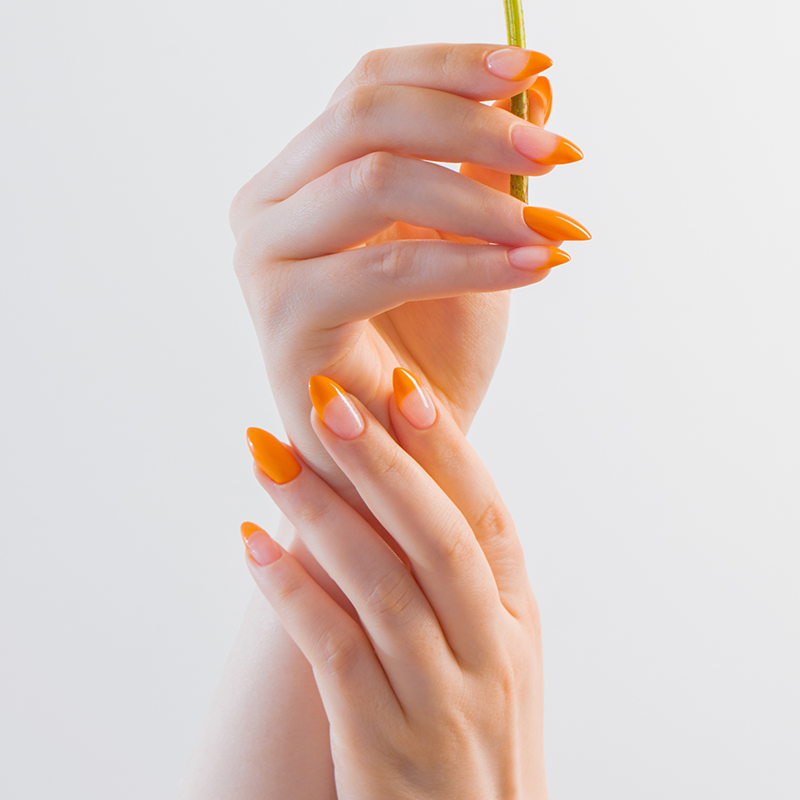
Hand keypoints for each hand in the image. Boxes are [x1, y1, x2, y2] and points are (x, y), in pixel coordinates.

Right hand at [229, 43, 588, 505]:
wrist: (400, 452)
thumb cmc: (429, 348)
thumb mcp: (467, 240)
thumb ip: (485, 165)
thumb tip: (537, 87)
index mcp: (301, 176)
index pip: (368, 85)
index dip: (453, 67)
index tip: (539, 71)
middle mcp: (267, 207)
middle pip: (364, 116)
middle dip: (473, 123)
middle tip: (558, 152)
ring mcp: (265, 260)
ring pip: (375, 183)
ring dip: (481, 200)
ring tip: (557, 224)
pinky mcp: (282, 319)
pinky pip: (385, 268)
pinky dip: (469, 263)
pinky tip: (534, 266)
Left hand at [241, 369, 547, 799]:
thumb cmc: (472, 735)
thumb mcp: (490, 654)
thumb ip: (459, 579)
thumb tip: (402, 486)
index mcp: (518, 619)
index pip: (486, 516)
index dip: (446, 450)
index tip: (399, 386)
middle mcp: (491, 652)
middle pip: (437, 537)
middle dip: (381, 462)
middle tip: (327, 398)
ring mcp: (443, 700)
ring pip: (381, 584)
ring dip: (321, 511)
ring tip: (266, 455)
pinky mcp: (384, 743)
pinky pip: (334, 650)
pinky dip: (291, 591)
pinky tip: (252, 544)